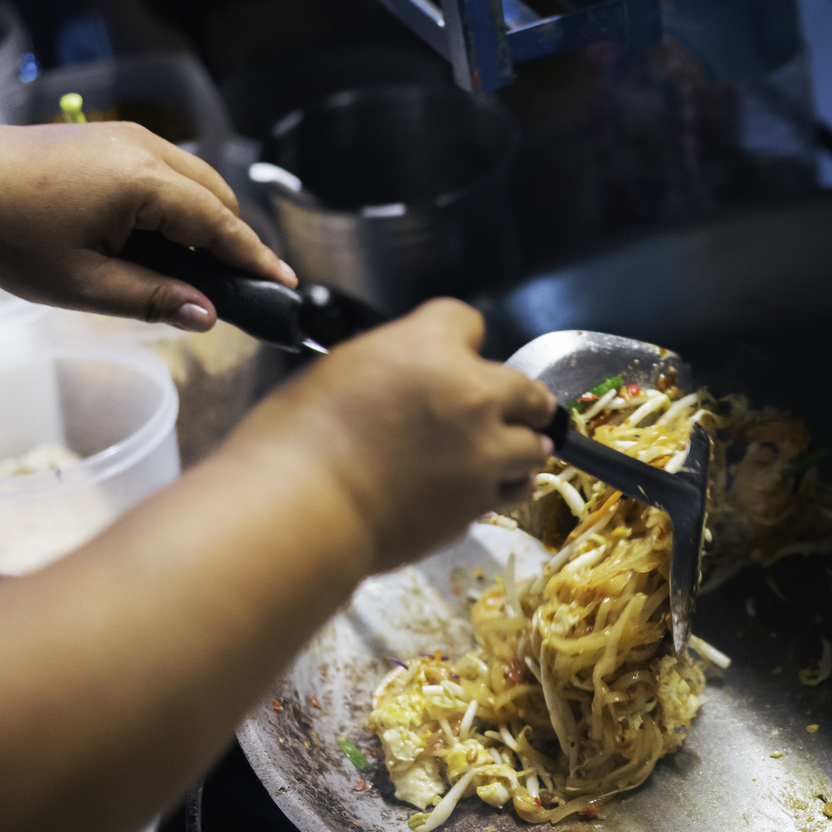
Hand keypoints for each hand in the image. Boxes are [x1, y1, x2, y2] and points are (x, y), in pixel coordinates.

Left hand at [0, 120, 292, 329]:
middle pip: (216, 197)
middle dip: (234, 240)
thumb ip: (152, 299)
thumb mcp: (81, 283)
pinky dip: (180, 202)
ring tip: (202, 267)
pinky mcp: (108, 138)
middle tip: (244, 284)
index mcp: (144, 183)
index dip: (254, 259)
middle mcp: (145, 149)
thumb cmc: (6, 234)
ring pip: (194, 181)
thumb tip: (207, 315)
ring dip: (207, 220)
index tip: (285, 284)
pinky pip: (166, 170)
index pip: (220, 225)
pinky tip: (164, 237)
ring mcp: (127, 137)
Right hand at [229, 299, 556, 572]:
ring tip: (510, 449)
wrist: (302, 509)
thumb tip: (408, 375)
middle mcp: (471, 396)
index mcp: (431, 346)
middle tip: (515, 405)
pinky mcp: (479, 502)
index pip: (468, 322)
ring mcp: (483, 454)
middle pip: (526, 388)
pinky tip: (485, 484)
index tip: (457, 348)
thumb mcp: (342, 368)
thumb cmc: (299, 439)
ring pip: (532, 444)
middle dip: (519, 396)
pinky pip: (509, 487)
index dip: (460, 338)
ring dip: (522, 444)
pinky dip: (502, 484)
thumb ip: (393, 363)